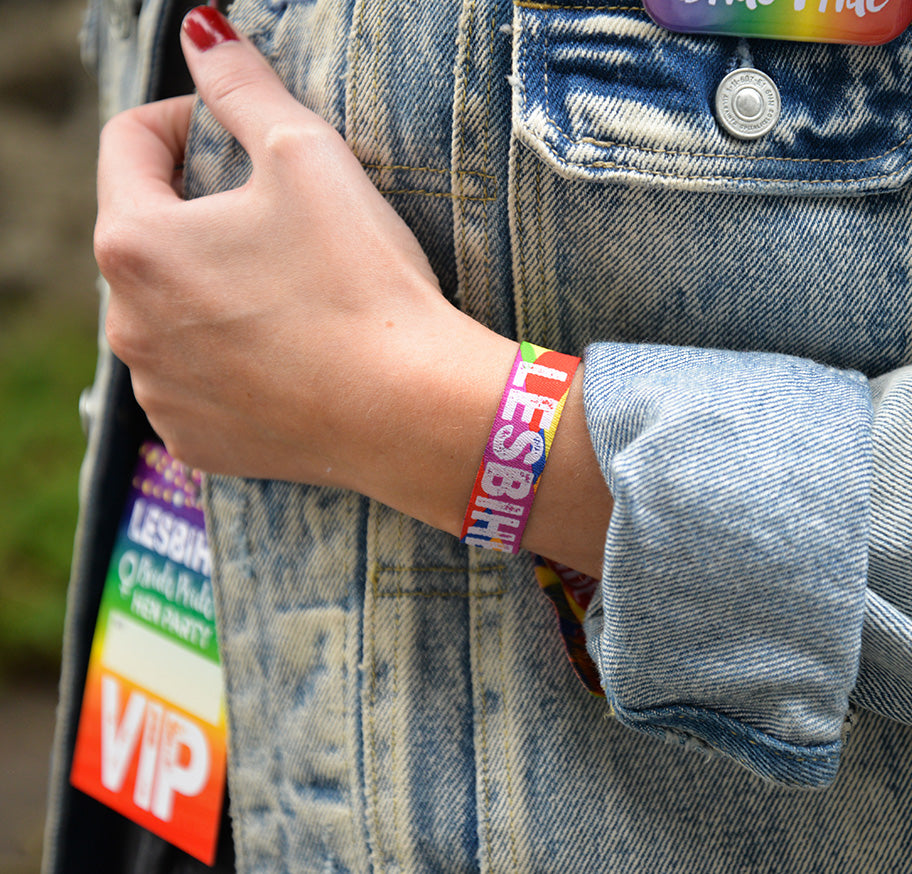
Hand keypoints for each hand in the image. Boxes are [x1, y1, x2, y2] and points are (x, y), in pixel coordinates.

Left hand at [97, 6, 611, 575]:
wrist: (410, 409)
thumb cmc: (362, 282)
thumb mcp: (307, 157)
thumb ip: (242, 86)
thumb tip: (201, 33)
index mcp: (137, 242)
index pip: (129, 144)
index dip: (183, 122)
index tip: (231, 133)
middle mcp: (126, 323)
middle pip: (146, 235)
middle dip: (197, 215)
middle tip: (277, 223)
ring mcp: (158, 392)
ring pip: (166, 313)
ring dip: (207, 292)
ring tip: (285, 296)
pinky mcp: (194, 440)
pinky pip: (191, 382)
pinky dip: (223, 362)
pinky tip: (281, 357)